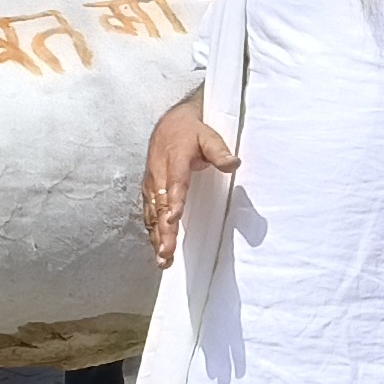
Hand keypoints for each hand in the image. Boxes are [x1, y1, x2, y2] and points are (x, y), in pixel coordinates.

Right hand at [141, 103, 234, 265]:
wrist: (169, 124)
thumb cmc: (191, 132)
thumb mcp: (208, 135)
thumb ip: (219, 151)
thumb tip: (233, 164)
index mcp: (174, 161)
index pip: (175, 183)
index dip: (174, 202)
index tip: (173, 219)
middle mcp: (158, 175)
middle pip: (161, 207)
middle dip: (164, 231)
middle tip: (167, 253)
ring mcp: (152, 184)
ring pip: (153, 214)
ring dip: (157, 237)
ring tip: (163, 260)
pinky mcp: (149, 191)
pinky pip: (149, 214)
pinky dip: (153, 232)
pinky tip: (158, 249)